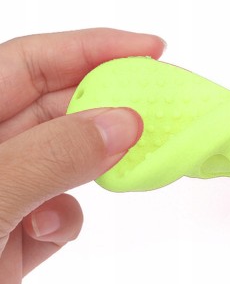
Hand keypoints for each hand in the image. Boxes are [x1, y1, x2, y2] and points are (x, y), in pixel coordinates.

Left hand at [0, 28, 164, 283]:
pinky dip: (63, 220)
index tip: (149, 49)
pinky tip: (42, 235)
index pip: (30, 61)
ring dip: (91, 170)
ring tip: (119, 172)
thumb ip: (55, 155)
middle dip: (108, 109)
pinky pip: (61, 210)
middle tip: (159, 105)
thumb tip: (124, 123)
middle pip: (58, 108)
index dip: (91, 48)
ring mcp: (3, 189)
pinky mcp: (15, 229)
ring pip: (68, 161)